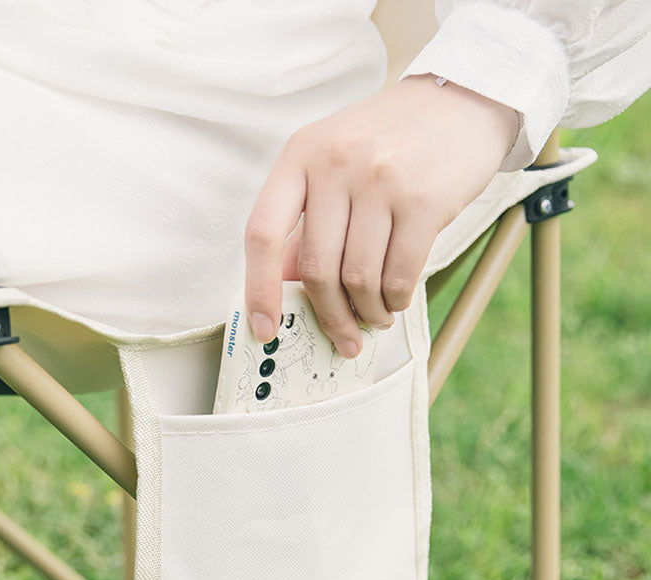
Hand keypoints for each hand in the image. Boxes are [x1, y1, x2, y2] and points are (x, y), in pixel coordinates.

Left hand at [243, 74, 518, 356]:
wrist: (460, 101)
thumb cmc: (387, 142)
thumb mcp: (333, 163)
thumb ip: (306, 219)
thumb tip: (282, 283)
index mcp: (300, 154)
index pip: (262, 233)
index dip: (259, 289)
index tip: (265, 329)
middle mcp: (336, 163)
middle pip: (317, 269)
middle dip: (330, 316)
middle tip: (343, 335)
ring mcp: (381, 181)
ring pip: (360, 279)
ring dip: (367, 312)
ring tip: (375, 316)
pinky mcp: (425, 201)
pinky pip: (400, 275)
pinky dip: (395, 300)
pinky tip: (396, 300)